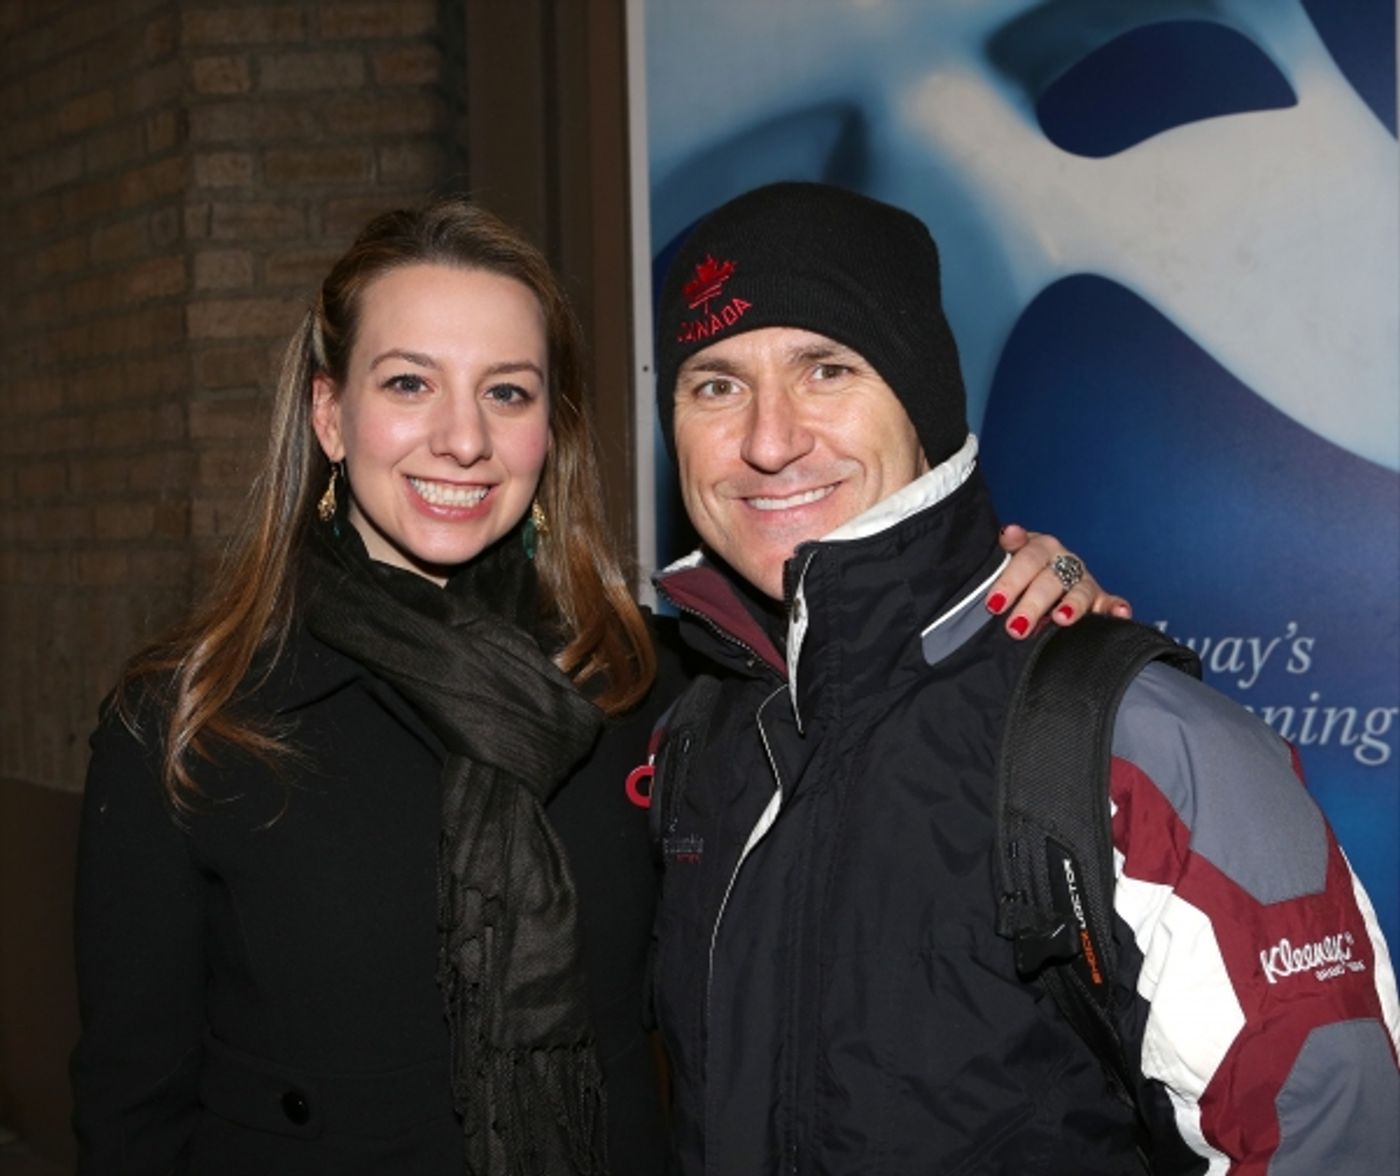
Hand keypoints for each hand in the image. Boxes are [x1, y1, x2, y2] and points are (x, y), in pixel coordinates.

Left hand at [988, 525, 1131, 638]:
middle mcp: (1065, 561)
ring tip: (1062, 619)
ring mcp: (1083, 580)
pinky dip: (1116, 607)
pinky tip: (1119, 613)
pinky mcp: (1099, 598)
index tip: (994, 603)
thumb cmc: (1022, 568)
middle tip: (1016, 627)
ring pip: (1079, 592)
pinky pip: (1110, 601)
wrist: (1041, 572)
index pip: (1027, 561)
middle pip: (1050, 581)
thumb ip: (1008, 546)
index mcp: (1042, 547)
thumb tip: (1009, 532)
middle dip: (1033, 605)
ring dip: (1073, 605)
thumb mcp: (1010, 555)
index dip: (1011, 582)